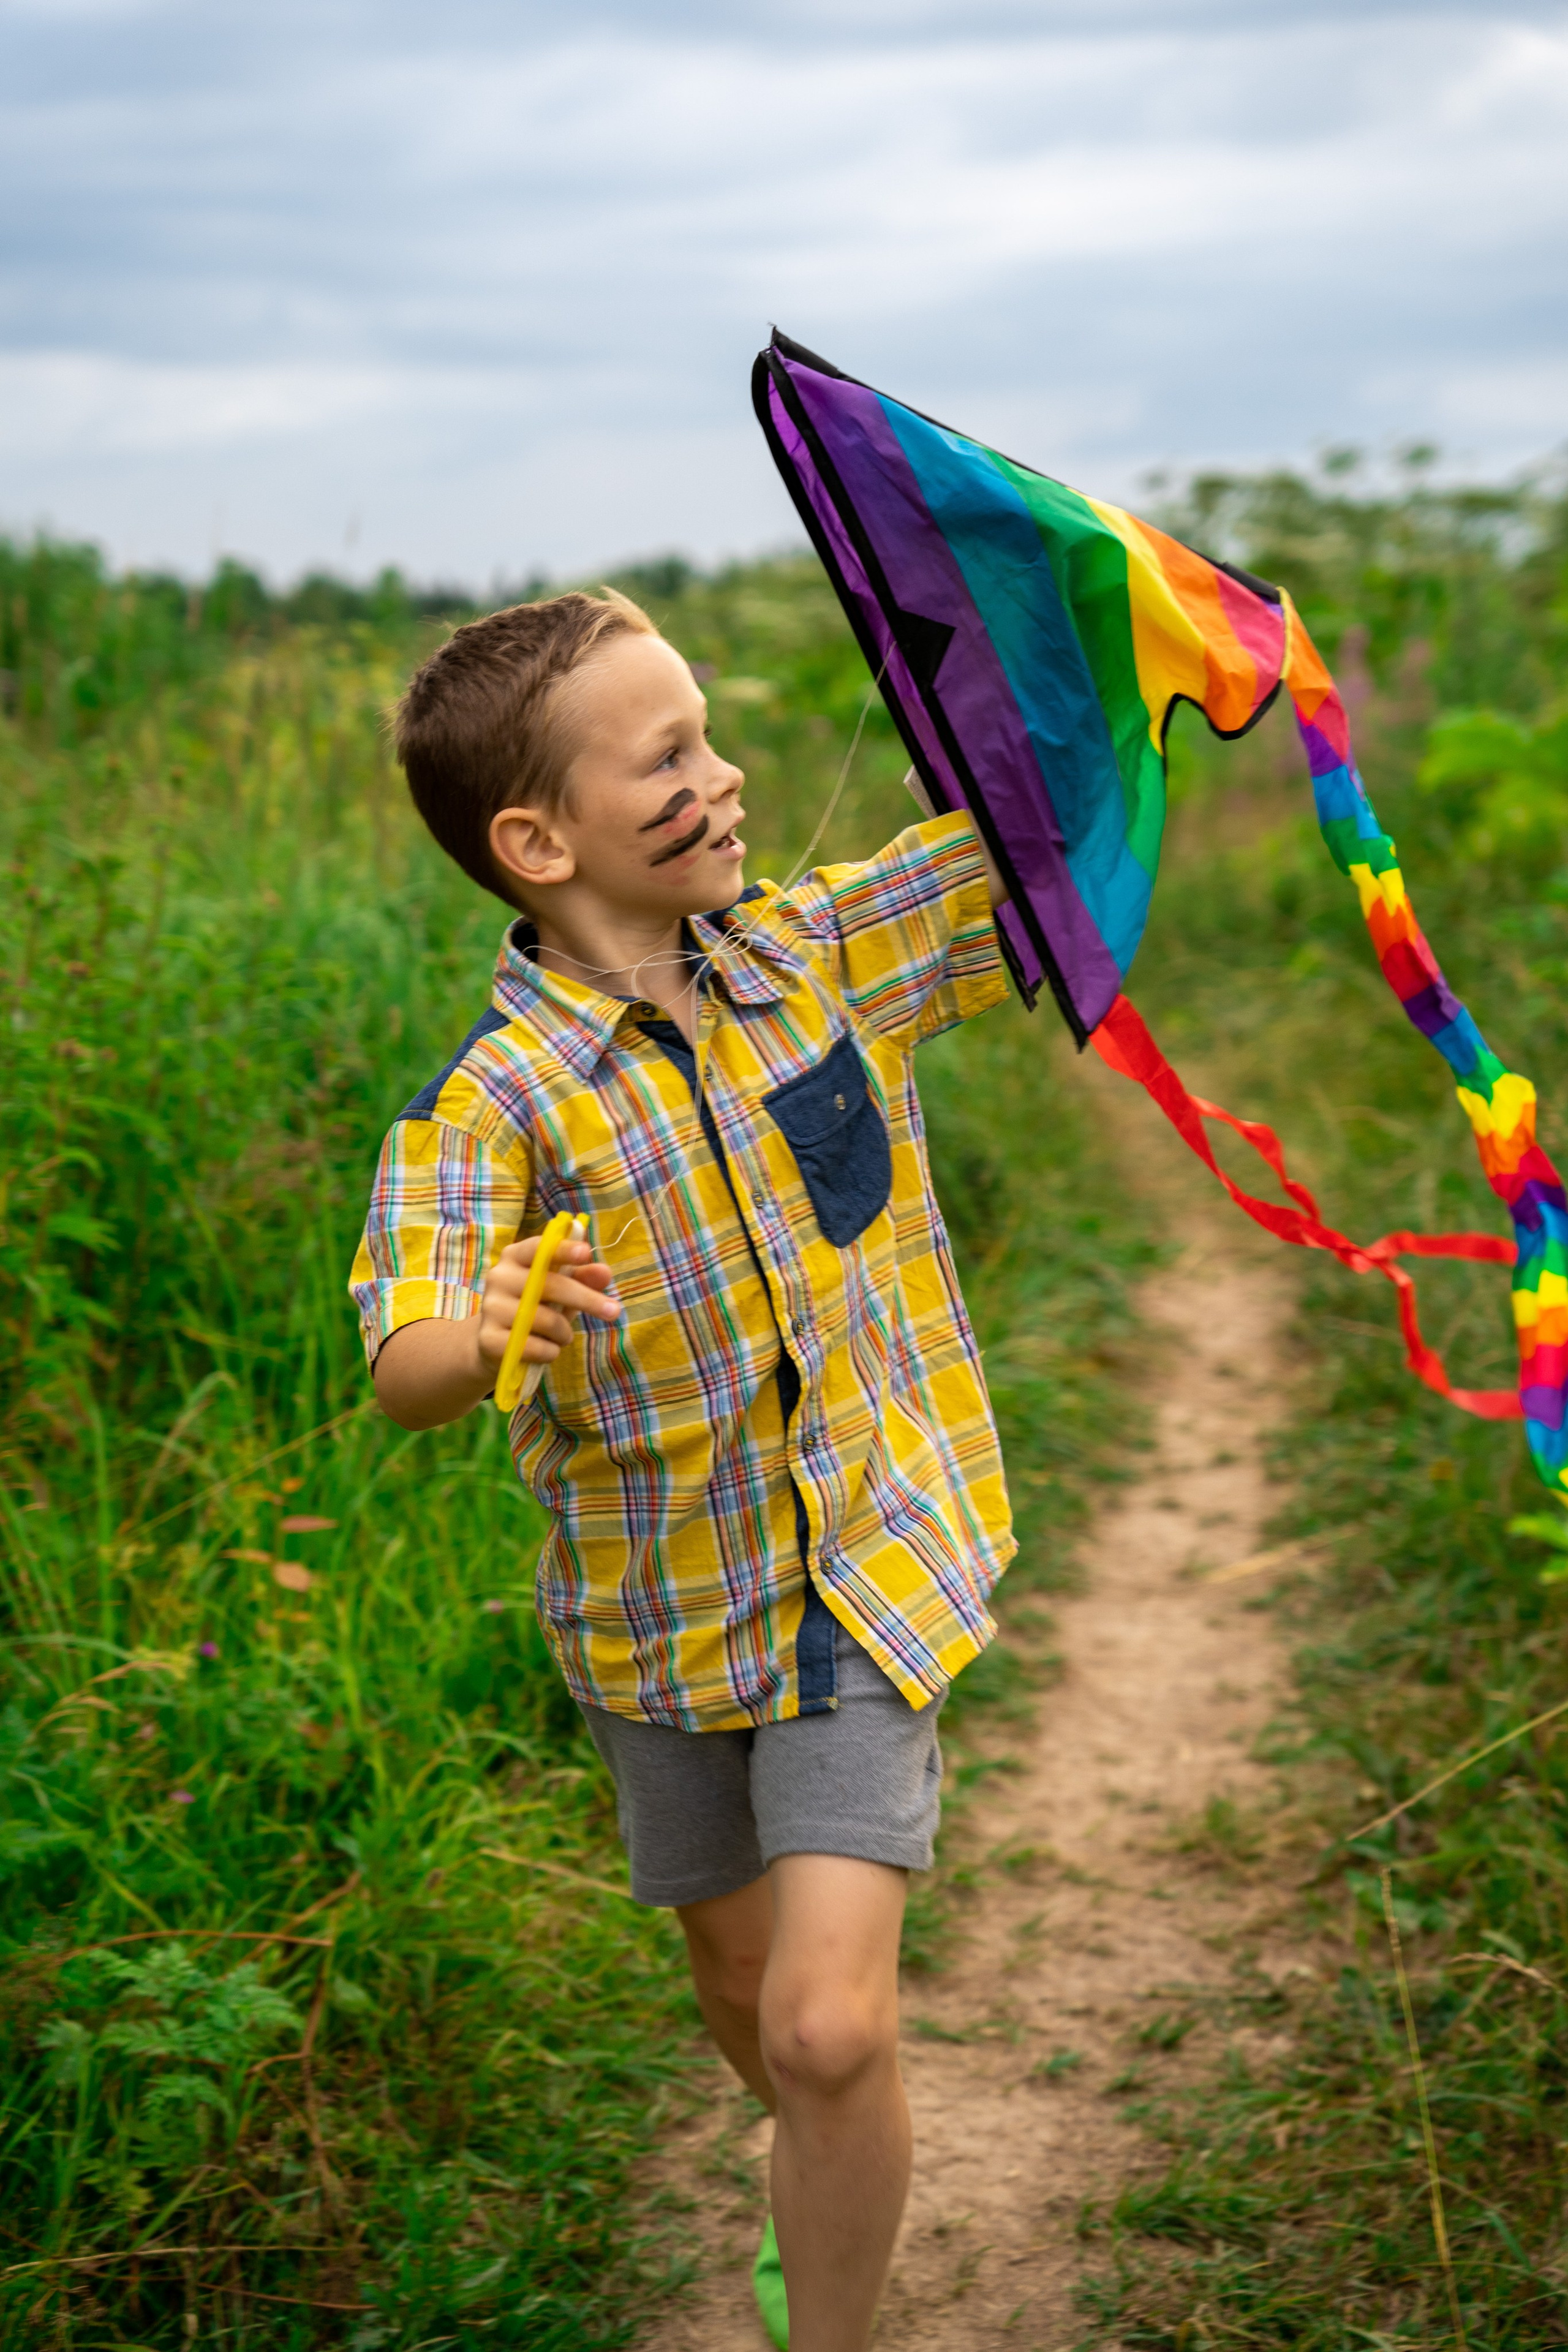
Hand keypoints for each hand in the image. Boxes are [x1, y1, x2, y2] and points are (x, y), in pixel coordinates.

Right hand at [474, 1232, 621, 1381]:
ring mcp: (491, 1308)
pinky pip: (532, 1347)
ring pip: (545, 1320)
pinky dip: (550, 1351)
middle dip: (587, 1299)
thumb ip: (583, 1278)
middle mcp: (499, 1277)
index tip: (586, 1253)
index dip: (564, 1250)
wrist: (495, 1343)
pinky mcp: (488, 1338)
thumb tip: (604, 1272)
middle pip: (550, 1285)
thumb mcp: (561, 1290)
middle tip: (614, 1312)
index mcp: (516, 1256)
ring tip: (563, 1336)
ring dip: (564, 1333)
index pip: (540, 1248)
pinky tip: (547, 1350)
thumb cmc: (535, 1307)